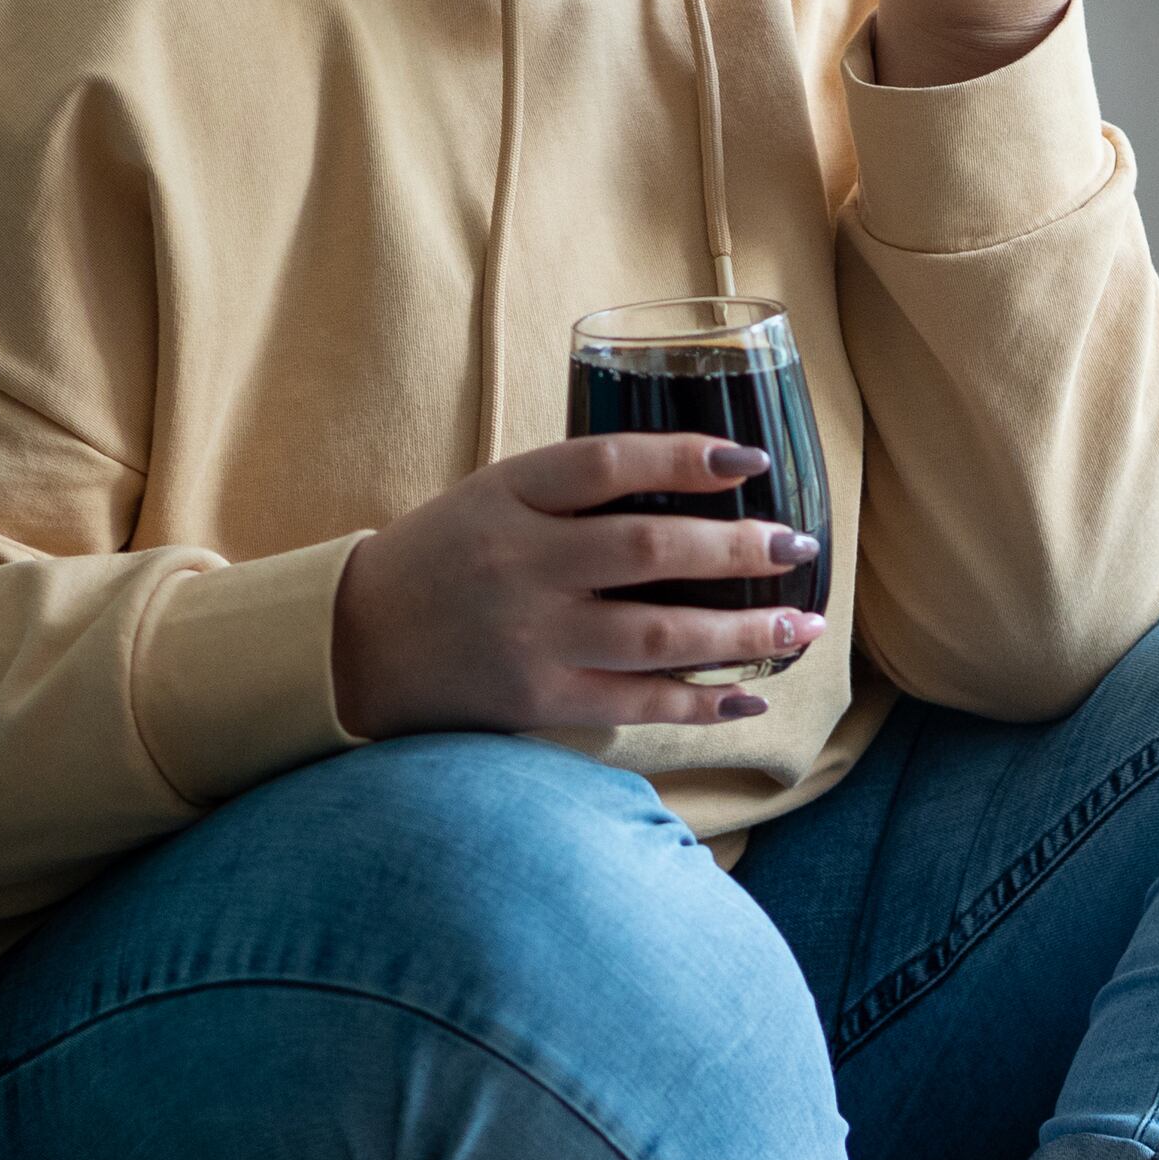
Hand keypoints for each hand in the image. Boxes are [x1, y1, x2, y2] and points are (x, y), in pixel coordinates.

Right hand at [327, 436, 824, 736]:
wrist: (356, 644)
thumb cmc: (444, 558)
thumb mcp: (493, 495)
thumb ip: (575, 488)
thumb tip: (700, 482)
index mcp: (509, 493)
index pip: (607, 463)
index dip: (684, 457)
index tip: (751, 461)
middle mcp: (522, 562)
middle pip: (649, 550)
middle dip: (737, 550)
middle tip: (797, 545)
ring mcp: (532, 636)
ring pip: (658, 635)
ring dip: (743, 632)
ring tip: (802, 627)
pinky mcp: (537, 699)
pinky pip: (638, 703)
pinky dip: (701, 702)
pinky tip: (751, 695)